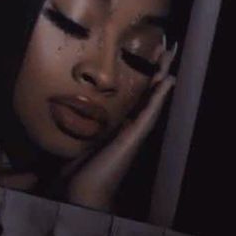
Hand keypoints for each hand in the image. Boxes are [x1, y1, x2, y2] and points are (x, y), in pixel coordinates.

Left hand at [63, 42, 177, 210]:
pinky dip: (160, 96)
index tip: (150, 52)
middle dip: (158, 67)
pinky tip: (169, 80)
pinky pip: (150, 112)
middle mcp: (132, 126)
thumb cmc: (79, 173)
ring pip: (154, 97)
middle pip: (149, 90)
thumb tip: (63, 114)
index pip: (136, 94)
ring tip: (172, 53)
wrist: (84, 191)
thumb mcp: (76, 143)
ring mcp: (136, 131)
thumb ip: (76, 130)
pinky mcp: (135, 136)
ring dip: (163, 75)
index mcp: (120, 124)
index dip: (144, 73)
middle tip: (169, 44)